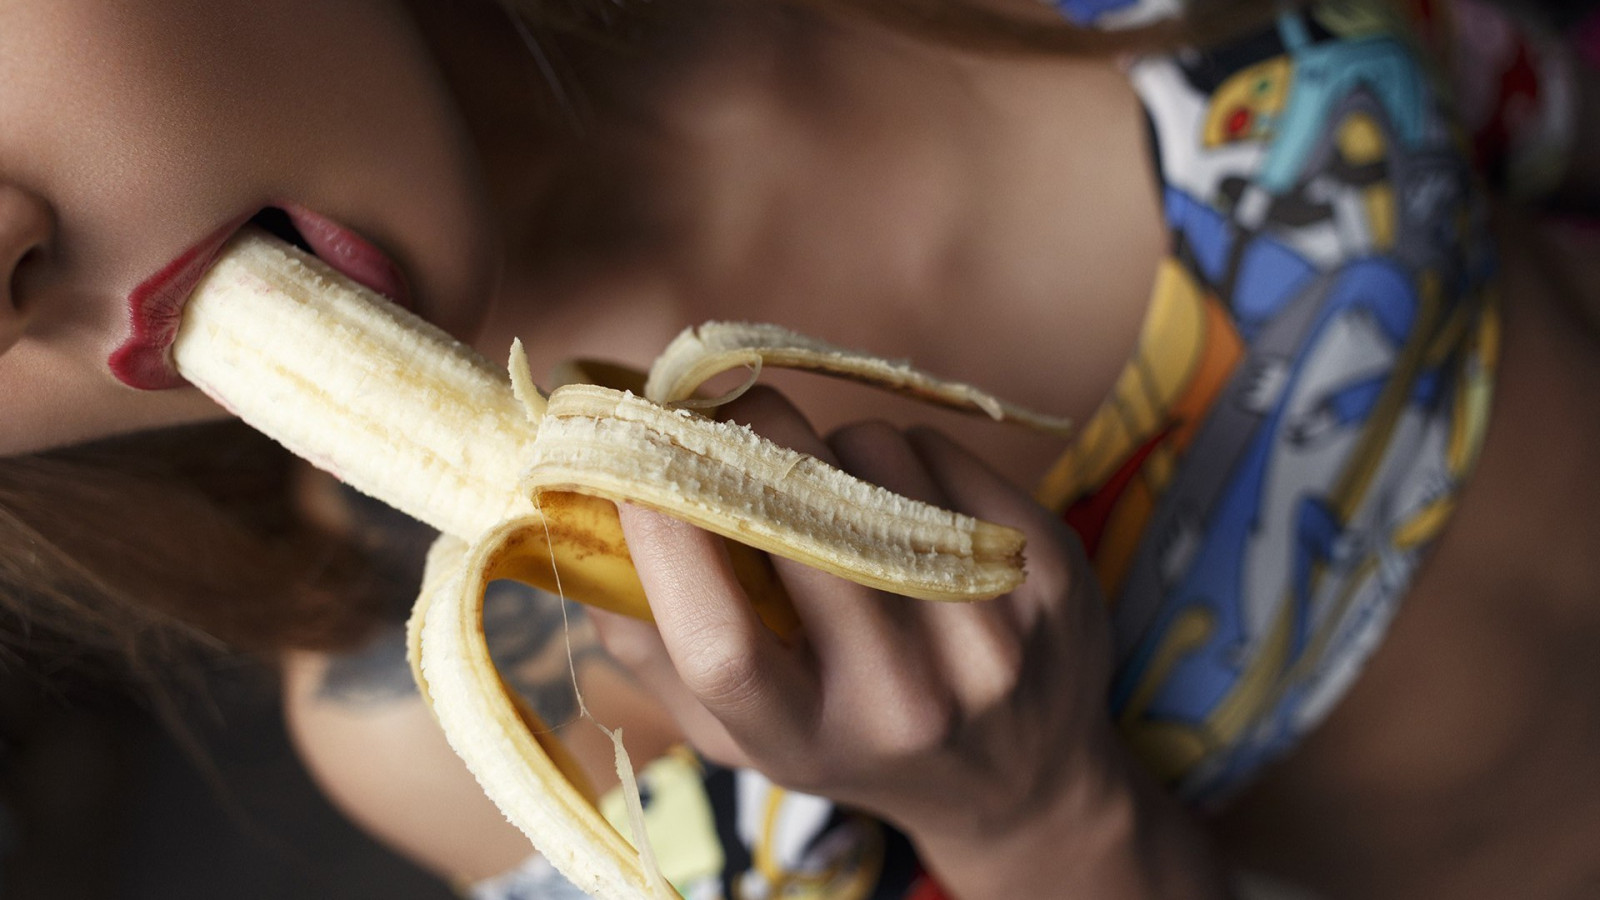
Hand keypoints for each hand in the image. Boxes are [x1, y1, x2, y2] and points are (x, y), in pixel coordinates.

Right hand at [589, 389, 1183, 894]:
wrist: (1023, 778)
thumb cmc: (851, 738)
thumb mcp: (743, 733)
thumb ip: (652, 645)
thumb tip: (574, 518)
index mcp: (809, 744)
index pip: (723, 644)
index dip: (667, 544)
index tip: (634, 467)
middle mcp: (906, 703)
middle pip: (804, 523)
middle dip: (741, 435)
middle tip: (712, 406)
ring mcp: (993, 638)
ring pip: (873, 459)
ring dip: (829, 446)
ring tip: (833, 490)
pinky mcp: (1052, 573)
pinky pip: (940, 451)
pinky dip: (902, 451)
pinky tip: (905, 501)